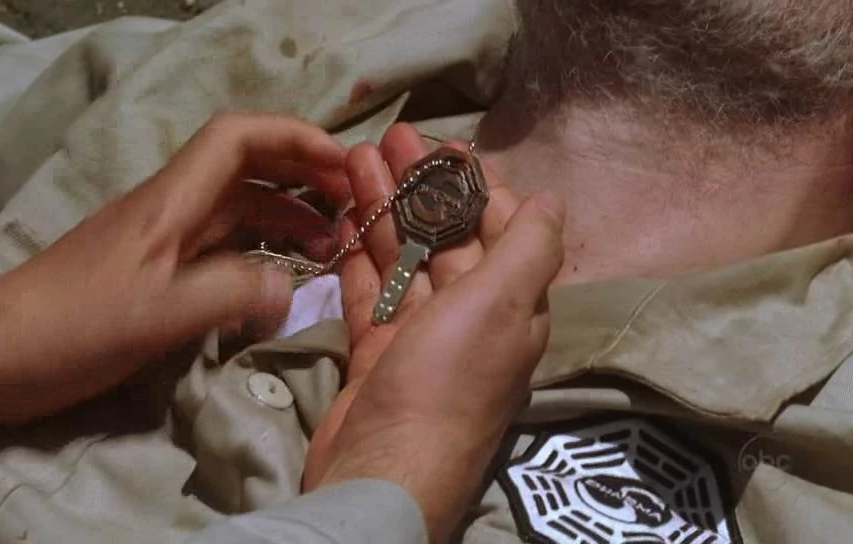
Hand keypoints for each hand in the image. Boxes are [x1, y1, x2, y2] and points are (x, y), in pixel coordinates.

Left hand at [0, 113, 349, 424]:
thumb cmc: (74, 326)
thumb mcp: (160, 313)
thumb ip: (232, 293)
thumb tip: (291, 287)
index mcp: (171, 203)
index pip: (237, 138)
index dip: (293, 137)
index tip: (341, 161)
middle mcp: (172, 211)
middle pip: (248, 169)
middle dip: (303, 176)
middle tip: (354, 204)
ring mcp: (164, 243)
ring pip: (240, 212)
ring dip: (288, 220)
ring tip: (335, 247)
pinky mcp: (157, 275)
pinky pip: (224, 251)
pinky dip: (261, 256)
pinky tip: (284, 281)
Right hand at [302, 124, 564, 541]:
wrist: (383, 468)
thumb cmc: (447, 379)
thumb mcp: (501, 304)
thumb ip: (529, 247)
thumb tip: (551, 198)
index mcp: (510, 305)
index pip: (500, 230)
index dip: (476, 186)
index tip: (446, 146)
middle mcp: (470, 318)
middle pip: (446, 236)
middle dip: (420, 186)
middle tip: (388, 138)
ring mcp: (419, 337)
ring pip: (403, 258)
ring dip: (383, 209)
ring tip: (355, 160)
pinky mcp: (376, 352)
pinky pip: (369, 291)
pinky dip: (357, 255)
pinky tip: (341, 219)